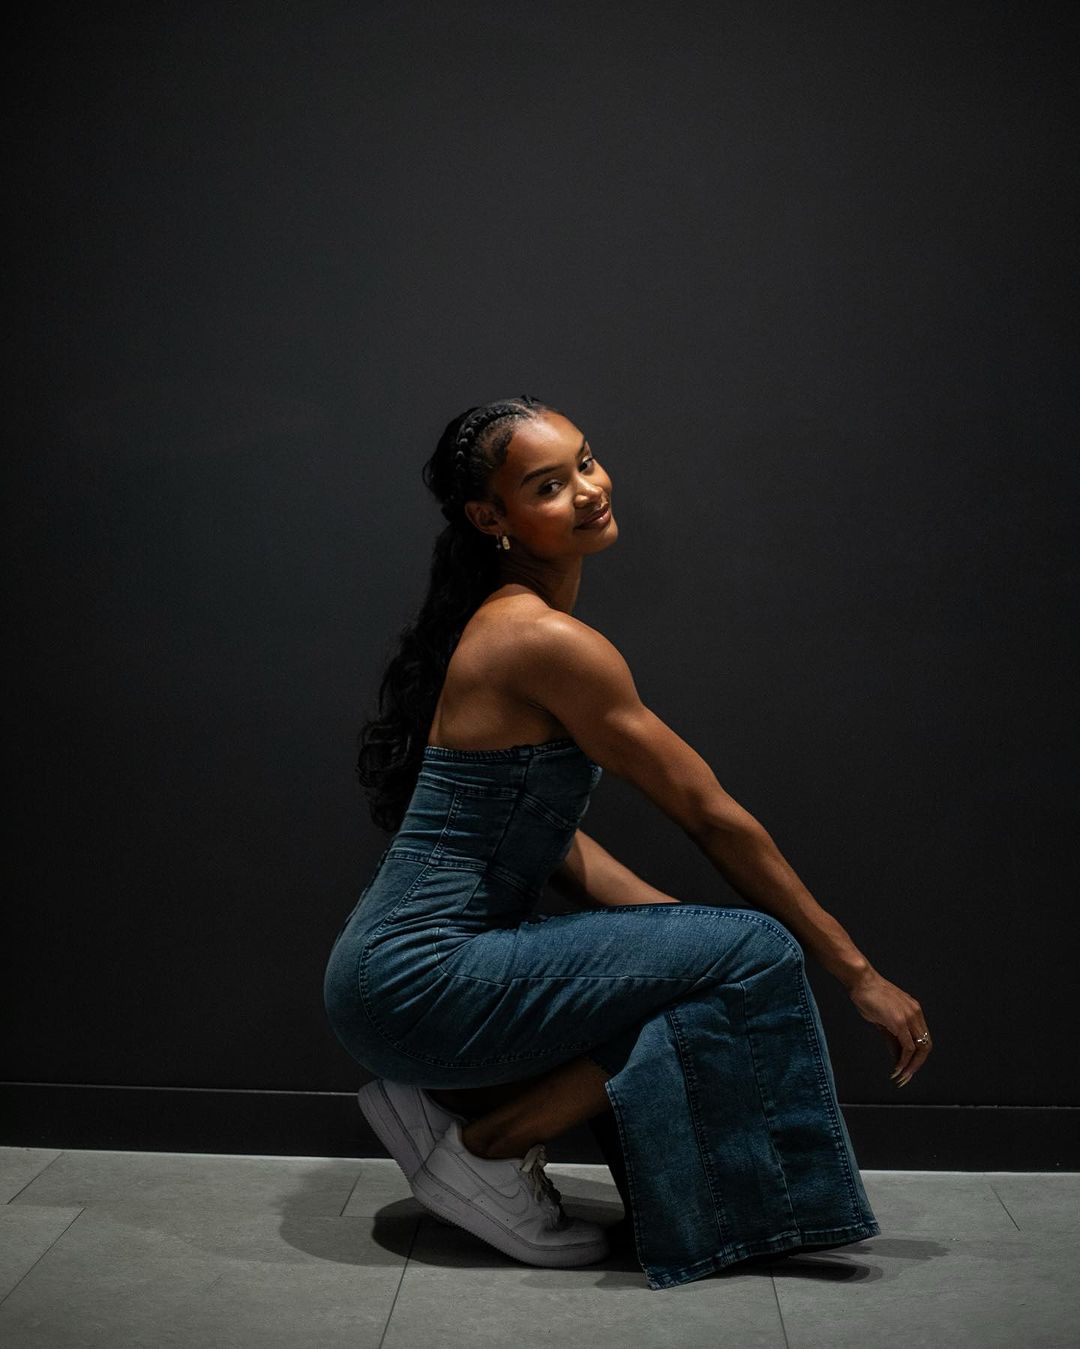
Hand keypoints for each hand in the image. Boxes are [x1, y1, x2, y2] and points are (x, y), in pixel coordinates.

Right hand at [846, 968, 932, 1087]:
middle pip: (926, 1046)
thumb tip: (897, 1057)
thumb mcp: (883, 1019)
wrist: (861, 981)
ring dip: (911, 1067)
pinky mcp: (900, 1022)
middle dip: (917, 1065)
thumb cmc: (868, 996)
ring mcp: (909, 1018)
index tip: (907, 1068)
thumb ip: (892, 1038)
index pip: (923, 1039)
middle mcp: (916, 1014)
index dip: (917, 1056)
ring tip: (901, 1078)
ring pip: (919, 1049)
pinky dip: (903, 1062)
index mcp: (914, 1011)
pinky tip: (896, 1069)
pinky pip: (908, 1048)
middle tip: (906, 1077)